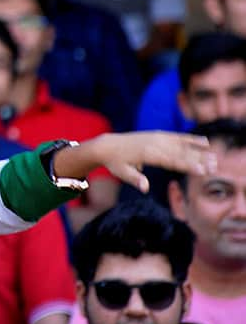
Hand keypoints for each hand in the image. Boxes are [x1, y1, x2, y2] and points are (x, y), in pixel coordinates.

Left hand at [58, 132, 215, 193]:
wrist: (108, 145)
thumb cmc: (116, 162)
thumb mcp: (121, 173)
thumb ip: (134, 179)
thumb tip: (144, 188)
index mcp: (147, 154)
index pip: (171, 161)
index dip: (187, 166)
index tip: (202, 171)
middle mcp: (154, 143)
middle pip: (180, 153)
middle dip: (198, 160)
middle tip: (215, 167)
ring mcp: (157, 137)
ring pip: (182, 144)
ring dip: (199, 150)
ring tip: (214, 156)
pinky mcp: (158, 135)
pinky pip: (177, 137)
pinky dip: (191, 139)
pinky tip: (204, 142)